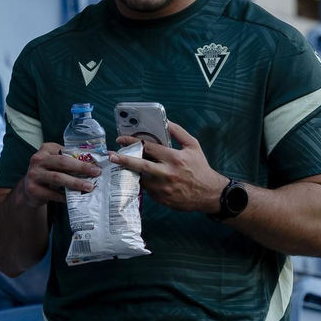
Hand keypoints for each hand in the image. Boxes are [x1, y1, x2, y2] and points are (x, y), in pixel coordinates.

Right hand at [15, 143, 101, 206]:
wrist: (29, 189)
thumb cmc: (49, 173)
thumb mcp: (56, 162)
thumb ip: (72, 159)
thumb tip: (100, 160)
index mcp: (46, 149)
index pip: (66, 151)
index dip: (83, 157)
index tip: (98, 162)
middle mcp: (38, 159)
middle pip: (63, 162)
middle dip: (81, 168)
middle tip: (96, 172)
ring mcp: (34, 174)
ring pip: (58, 178)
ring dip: (75, 183)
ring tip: (89, 187)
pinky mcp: (33, 189)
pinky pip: (52, 194)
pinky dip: (64, 196)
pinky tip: (74, 199)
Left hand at [111, 121, 225, 214]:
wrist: (209, 194)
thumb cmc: (200, 168)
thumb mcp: (193, 146)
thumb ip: (178, 133)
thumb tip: (165, 121)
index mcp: (174, 158)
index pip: (149, 148)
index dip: (133, 142)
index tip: (121, 139)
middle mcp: (167, 174)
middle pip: (141, 165)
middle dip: (124, 160)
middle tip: (111, 156)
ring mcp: (163, 189)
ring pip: (142, 179)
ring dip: (133, 173)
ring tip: (125, 167)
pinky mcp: (161, 199)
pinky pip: (147, 190)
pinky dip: (144, 182)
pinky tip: (142, 178)